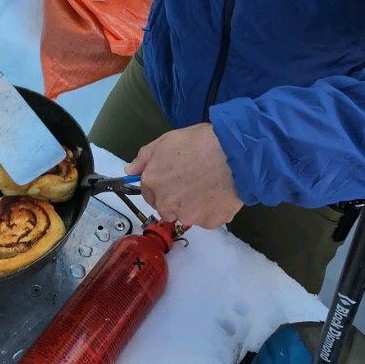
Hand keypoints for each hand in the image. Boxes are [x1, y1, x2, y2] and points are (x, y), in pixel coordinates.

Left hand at [127, 124, 242, 229]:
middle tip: (193, 180)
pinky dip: (212, 209)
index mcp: (153, 183)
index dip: (161, 184)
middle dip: (176, 197)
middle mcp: (166, 204)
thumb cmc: (200, 142)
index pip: (149, 193)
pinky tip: (220, 192)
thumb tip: (129, 170)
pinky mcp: (210, 223)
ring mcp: (188, 216)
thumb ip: (145, 157)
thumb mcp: (167, 140)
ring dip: (194, 205)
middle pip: (166, 207)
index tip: (174, 176)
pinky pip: (208, 218)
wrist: (235, 154)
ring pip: (187, 214)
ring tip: (209, 185)